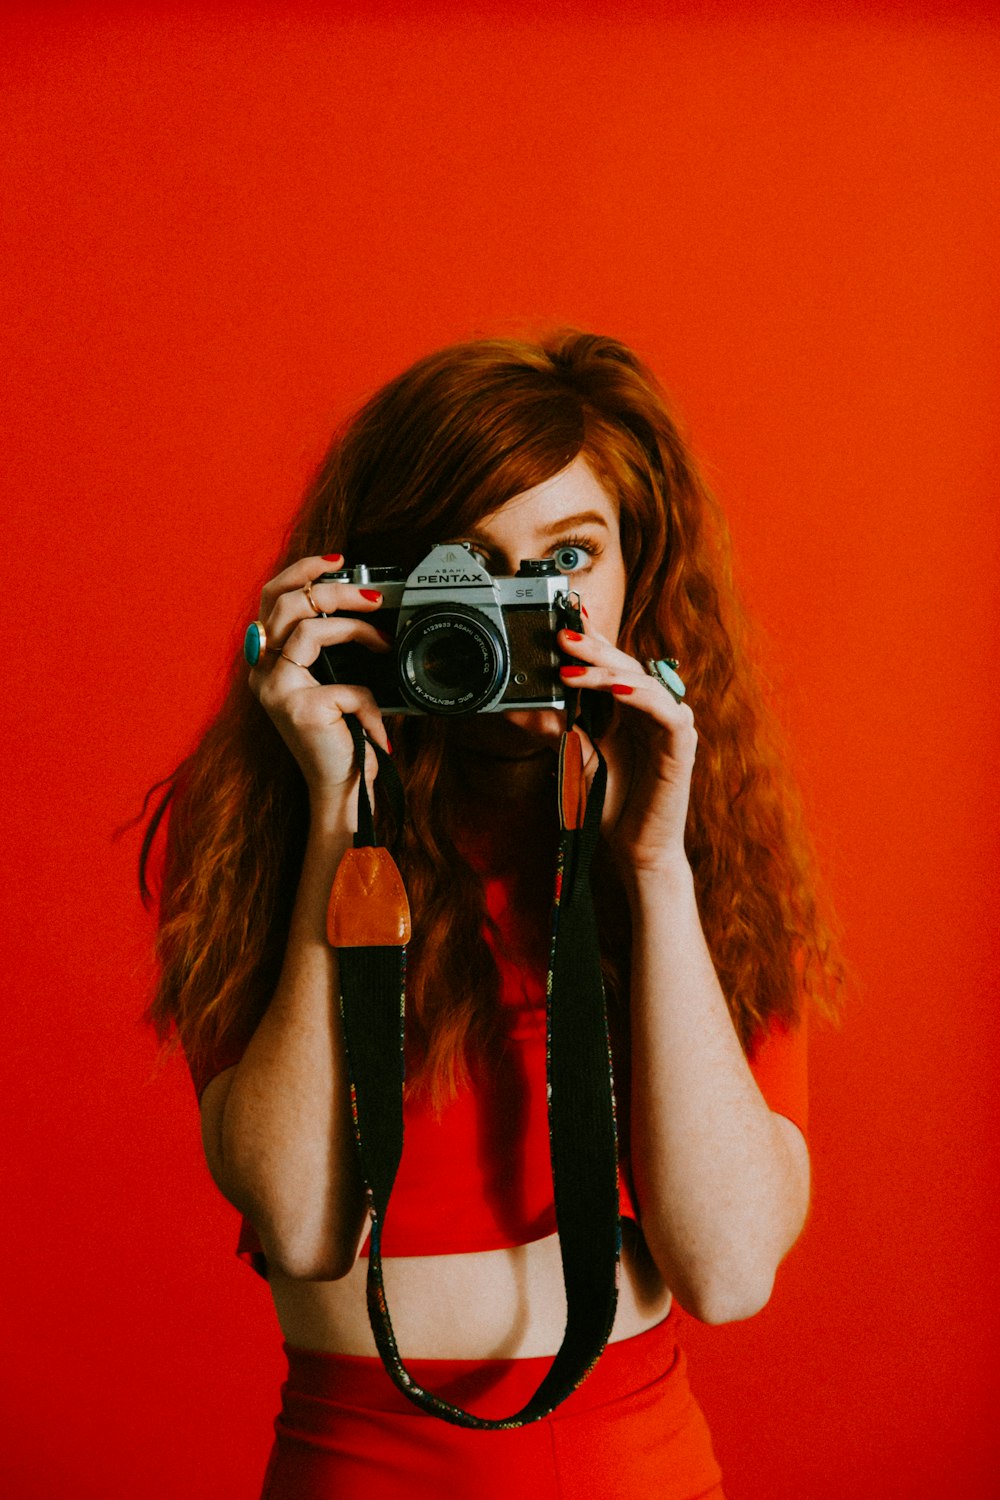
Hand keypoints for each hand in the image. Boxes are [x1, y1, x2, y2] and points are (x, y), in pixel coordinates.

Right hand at [248, 556, 391, 807]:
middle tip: (373, 597)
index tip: (338, 560)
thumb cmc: (341, 736)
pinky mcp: (301, 709)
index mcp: (268, 660)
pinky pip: (348, 685)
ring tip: (382, 642)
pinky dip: (371, 703)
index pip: (272, 597)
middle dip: (336, 590)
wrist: (342, 790)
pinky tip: (377, 725)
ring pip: (311, 629)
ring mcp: (277, 690)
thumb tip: (362, 600)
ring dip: (357, 628)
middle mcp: (263, 672)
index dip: (301, 569)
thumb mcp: (333, 681)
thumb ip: (331, 646)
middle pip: (288, 602)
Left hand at [557, 624, 696, 875]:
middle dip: (592, 647)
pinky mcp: (682, 743)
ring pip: (642, 681)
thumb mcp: (575, 758)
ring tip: (571, 666)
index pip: (611, 665)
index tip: (562, 617)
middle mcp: (652, 710)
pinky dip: (641, 696)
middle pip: (625, 665)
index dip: (591, 640)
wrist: (634, 850)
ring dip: (606, 671)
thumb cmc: (610, 805)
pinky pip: (665, 710)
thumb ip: (557, 729)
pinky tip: (617, 690)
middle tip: (560, 633)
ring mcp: (670, 724)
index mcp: (630, 709)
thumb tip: (522, 706)